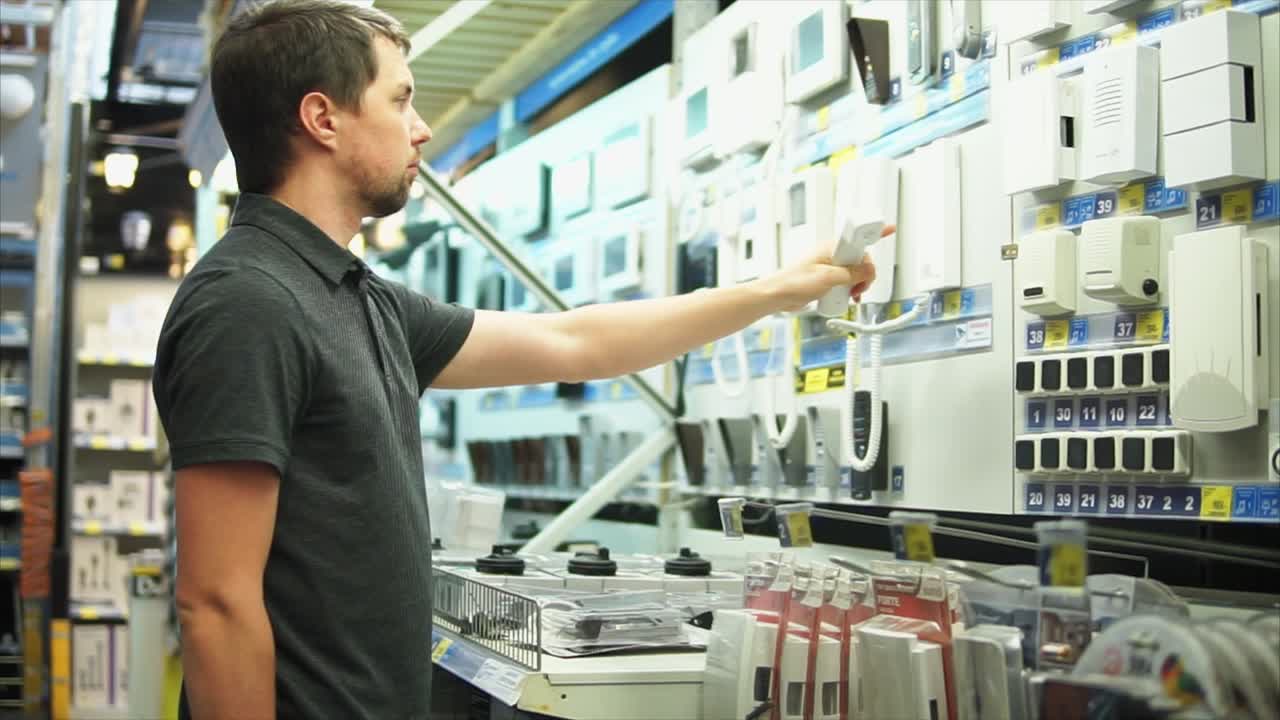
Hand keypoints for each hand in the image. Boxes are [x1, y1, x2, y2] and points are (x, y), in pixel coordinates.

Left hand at [761, 224, 891, 311]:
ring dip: (858, 284)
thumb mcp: (828, 278)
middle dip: (865, 274)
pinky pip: (846, 281)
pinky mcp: (827, 278)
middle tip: (859, 288)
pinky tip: (850, 297)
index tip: (891, 228)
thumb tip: (870, 271)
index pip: (858, 237)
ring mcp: (830, 266)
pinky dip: (851, 288)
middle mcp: (832, 254)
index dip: (876, 232)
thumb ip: (852, 274)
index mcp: (832, 247)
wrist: (778, 296)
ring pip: (855, 272)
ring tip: (852, 295)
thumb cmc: (794, 282)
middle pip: (861, 260)